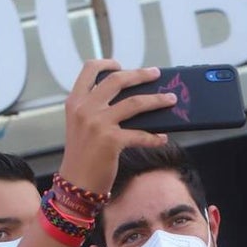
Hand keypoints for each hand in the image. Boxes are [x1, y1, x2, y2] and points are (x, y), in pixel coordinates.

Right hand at [59, 60, 173, 194]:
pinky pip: (140, 134)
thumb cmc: (82, 155)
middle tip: (156, 74)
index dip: (107, 63)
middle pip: (117, 80)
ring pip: (135, 103)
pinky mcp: (111, 141)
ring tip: (170, 99)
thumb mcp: (80, 125)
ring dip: (157, 99)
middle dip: (140, 74)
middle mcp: (85, 109)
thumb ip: (95, 108)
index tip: (120, 64)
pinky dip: (154, 136)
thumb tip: (131, 98)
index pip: (89, 69)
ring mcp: (98, 124)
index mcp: (76, 101)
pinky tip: (162, 138)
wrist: (76, 183)